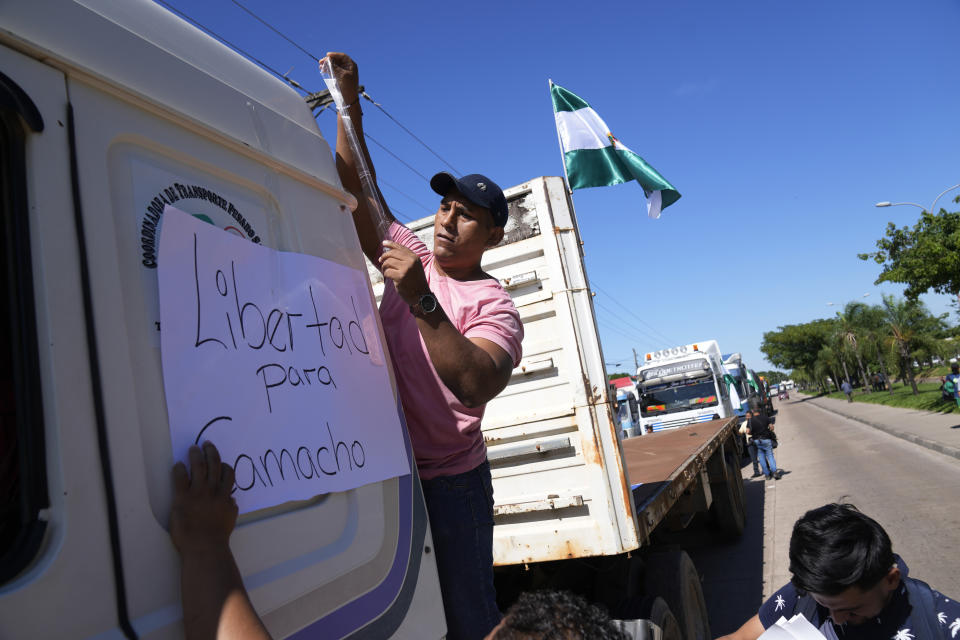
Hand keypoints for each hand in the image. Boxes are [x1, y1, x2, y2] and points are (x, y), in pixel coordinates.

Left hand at [170, 442, 237, 556]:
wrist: (204, 546)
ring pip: (198, 466)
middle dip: (211, 452)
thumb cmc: (217, 536)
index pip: (227, 473)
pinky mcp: (182, 498)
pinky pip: (180, 477)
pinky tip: (179, 465)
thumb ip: (231, 507)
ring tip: (193, 448)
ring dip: (196, 454)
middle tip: (207, 444)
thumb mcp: (230, 519)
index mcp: (224, 495)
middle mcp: (213, 490)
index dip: (224, 464)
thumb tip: (231, 499)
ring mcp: (198, 493)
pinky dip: (180, 469)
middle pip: (214, 464)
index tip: (220, 461)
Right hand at [321, 52, 358, 104]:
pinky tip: (323, 70)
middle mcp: (348, 68)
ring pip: (334, 65)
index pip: (342, 56)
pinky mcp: (339, 77)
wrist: (349, 99)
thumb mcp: (341, 75)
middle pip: (337, 60)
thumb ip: (334, 67)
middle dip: (329, 60)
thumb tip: (327, 60)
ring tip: (320, 66)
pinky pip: (333, 71)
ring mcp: (343, 72)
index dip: (334, 55)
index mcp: (351, 65)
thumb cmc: (348, 87)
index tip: (327, 55)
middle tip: (321, 61)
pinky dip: (328, 70)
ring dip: (327, 65)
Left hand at [379, 241, 428, 304]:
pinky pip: (387, 272)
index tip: (383, 243)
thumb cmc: (416, 282)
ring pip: (388, 262)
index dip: (391, 244)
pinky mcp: (400, 277)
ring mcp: (406, 269)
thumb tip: (389, 251)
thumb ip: (405, 258)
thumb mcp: (414, 267)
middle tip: (380, 260)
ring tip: (385, 270)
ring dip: (384, 266)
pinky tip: (388, 277)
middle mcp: (411, 261)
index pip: (400, 247)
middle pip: (392, 253)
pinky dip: (385, 274)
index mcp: (415, 257)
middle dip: (384, 256)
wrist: (422, 296)